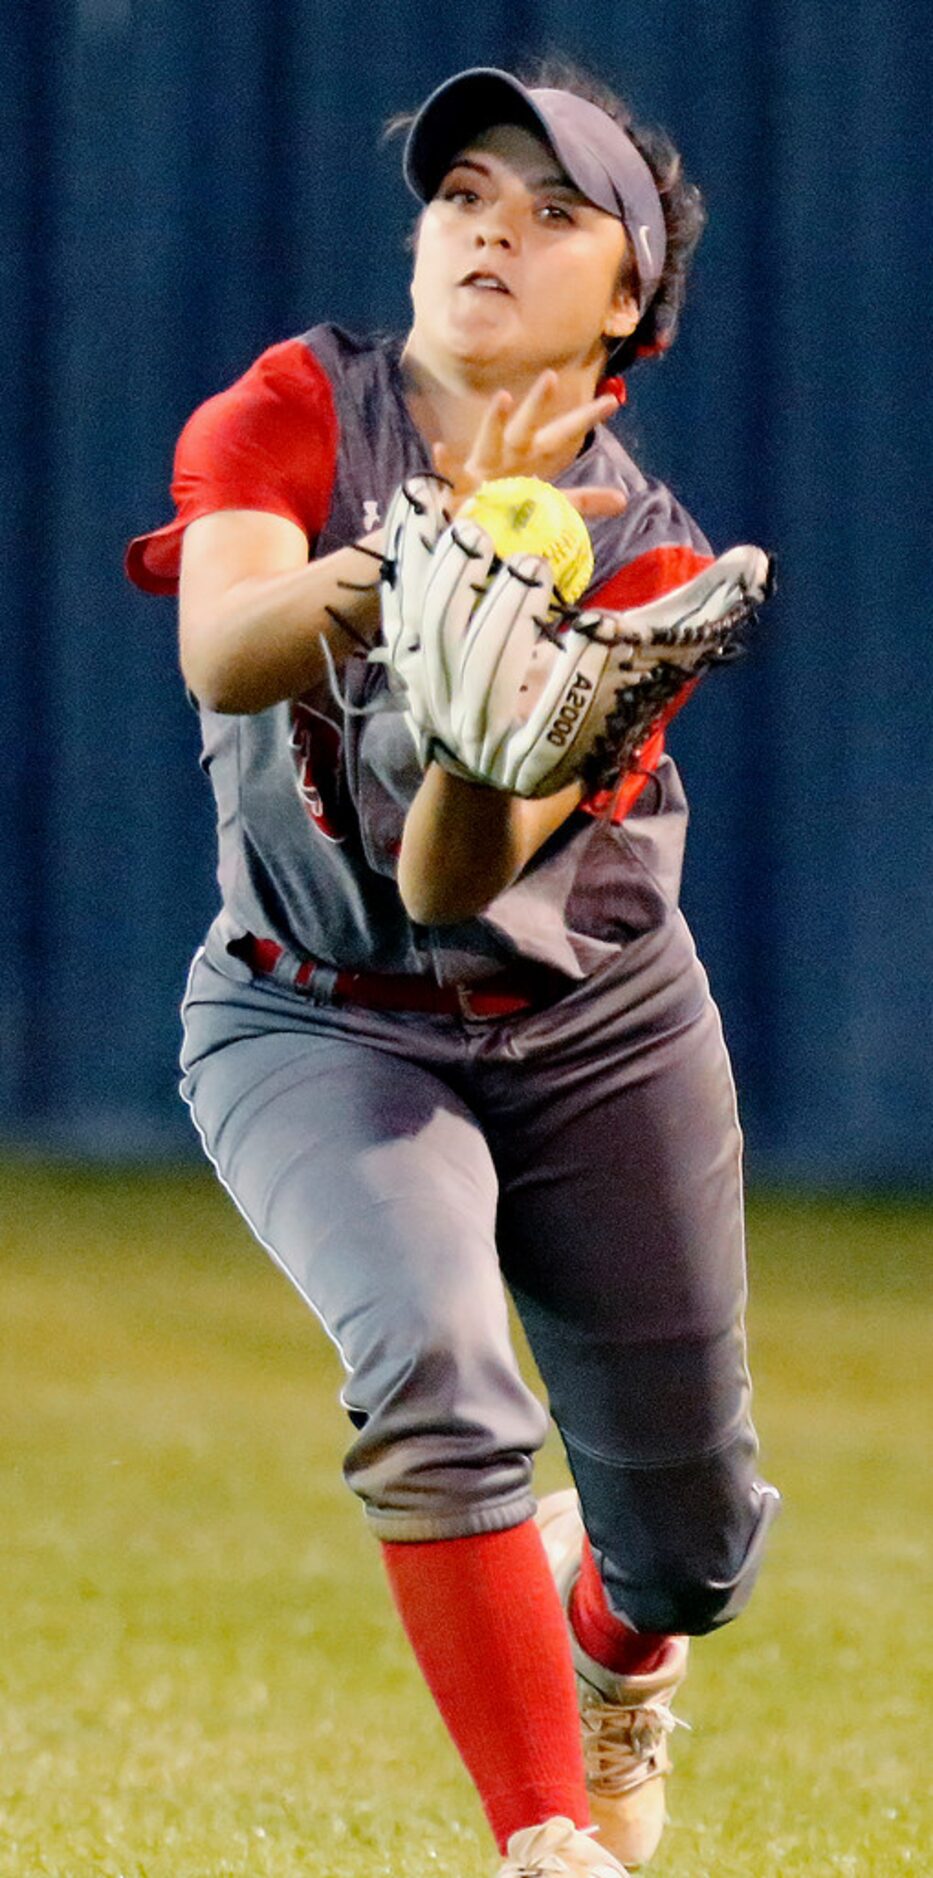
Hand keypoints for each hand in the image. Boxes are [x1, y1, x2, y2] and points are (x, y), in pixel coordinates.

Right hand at [432, 370, 626, 521]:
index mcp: (529, 459)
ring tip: (503, 399)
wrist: (466, 529)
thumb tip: (624, 499)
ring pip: (488, 443)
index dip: (583, 419)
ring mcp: (480, 472)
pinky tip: (440, 449)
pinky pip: (451, 475)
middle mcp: (506, 458)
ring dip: (494, 422)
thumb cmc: (506, 509)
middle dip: (538, 404)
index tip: (611, 402)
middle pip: (526, 429)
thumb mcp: (546, 504)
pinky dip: (446, 463)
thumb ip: (582, 501)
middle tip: (552, 376)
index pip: (561, 435)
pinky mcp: (457, 490)